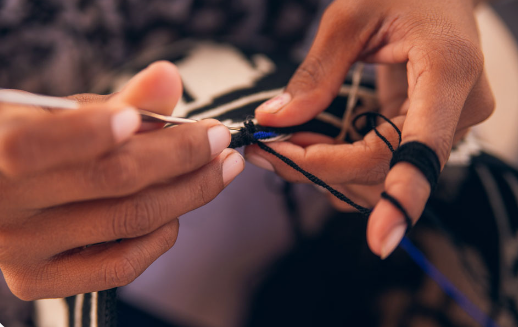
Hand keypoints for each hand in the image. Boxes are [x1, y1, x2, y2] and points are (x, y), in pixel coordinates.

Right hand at [0, 61, 244, 299]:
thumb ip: (120, 100)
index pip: (39, 142)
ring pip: (128, 221)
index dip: (100, 129)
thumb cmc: (40, 143)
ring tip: (217, 169)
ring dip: (189, 192)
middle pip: (112, 179)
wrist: (6, 194)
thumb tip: (168, 77)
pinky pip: (121, 266)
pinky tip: (176, 214)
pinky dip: (162, 237)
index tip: (165, 117)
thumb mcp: (67, 114)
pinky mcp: (43, 280)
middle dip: (183, 155)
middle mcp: (2, 205)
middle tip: (219, 139)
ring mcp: (21, 250)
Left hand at [249, 0, 493, 257]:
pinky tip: (310, 144)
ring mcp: (445, 121)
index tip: (379, 241)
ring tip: (282, 144)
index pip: (424, 148)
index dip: (402, 196)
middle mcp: (456, 106)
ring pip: (381, 171)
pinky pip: (383, 159)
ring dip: (327, 168)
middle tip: (269, 151)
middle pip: (385, 165)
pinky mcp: (427, 126)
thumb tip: (275, 120)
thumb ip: (316, 73)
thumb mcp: (351, 16)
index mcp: (447, 71)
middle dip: (321, 167)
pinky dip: (342, 159)